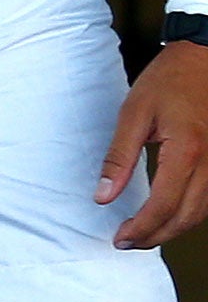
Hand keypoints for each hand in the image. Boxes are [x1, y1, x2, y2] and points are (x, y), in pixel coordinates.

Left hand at [98, 39, 207, 246]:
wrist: (203, 59)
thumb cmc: (167, 81)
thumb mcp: (134, 112)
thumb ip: (120, 157)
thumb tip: (103, 196)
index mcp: (187, 151)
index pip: (165, 205)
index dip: (142, 228)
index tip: (119, 238)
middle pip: (186, 217)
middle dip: (156, 236)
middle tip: (127, 242)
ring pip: (201, 214)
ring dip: (173, 229)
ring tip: (142, 233)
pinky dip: (188, 214)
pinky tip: (168, 214)